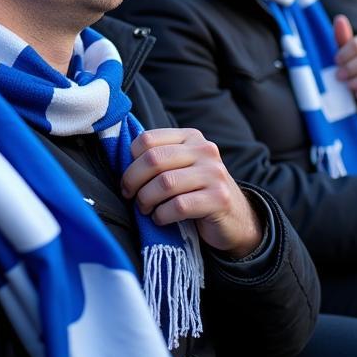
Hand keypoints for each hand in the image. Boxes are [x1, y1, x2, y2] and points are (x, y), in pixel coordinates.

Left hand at [121, 127, 262, 258]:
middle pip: (153, 159)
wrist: (235, 219)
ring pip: (164, 183)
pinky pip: (179, 205)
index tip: (129, 178)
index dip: (131, 160)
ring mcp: (214, 174)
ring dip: (146, 200)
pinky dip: (162, 215)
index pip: (148, 139)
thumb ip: (158, 158)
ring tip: (145, 208)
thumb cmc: (196, 191)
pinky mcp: (219, 199)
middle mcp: (205, 150)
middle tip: (129, 195)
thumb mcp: (180, 167)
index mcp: (190, 137)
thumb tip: (121, 160)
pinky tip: (160, 218)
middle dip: (133, 180)